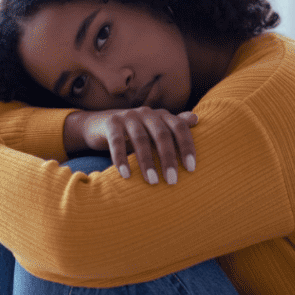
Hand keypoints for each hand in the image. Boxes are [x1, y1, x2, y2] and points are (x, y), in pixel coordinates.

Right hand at [66, 107, 198, 183]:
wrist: (98, 124)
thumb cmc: (133, 131)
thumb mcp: (154, 128)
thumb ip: (173, 126)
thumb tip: (196, 118)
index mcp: (161, 115)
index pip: (179, 127)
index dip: (186, 146)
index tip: (191, 169)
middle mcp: (147, 113)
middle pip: (161, 134)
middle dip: (168, 158)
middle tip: (172, 181)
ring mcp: (128, 116)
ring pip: (141, 139)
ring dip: (147, 162)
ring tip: (152, 181)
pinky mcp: (110, 123)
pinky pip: (116, 141)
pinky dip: (121, 158)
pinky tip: (126, 176)